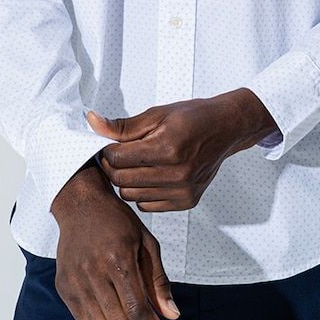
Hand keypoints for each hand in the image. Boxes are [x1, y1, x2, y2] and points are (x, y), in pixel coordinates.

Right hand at [51, 163, 179, 319]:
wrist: (81, 204)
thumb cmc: (118, 221)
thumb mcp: (146, 243)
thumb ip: (158, 281)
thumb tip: (172, 315)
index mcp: (118, 259)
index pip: (136, 308)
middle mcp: (93, 272)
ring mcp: (75, 281)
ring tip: (130, 317)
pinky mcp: (64, 286)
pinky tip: (111, 310)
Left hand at [86, 89, 277, 211]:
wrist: (226, 128)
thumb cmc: (193, 117)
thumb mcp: (157, 114)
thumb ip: (123, 125)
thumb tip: (93, 122)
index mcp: (167, 147)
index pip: (117, 159)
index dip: (107, 151)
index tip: (110, 144)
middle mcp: (176, 173)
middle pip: (121, 179)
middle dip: (114, 166)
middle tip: (120, 153)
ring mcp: (183, 190)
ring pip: (131, 196)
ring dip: (127, 181)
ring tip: (138, 163)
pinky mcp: (187, 201)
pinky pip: (147, 206)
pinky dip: (143, 193)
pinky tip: (152, 176)